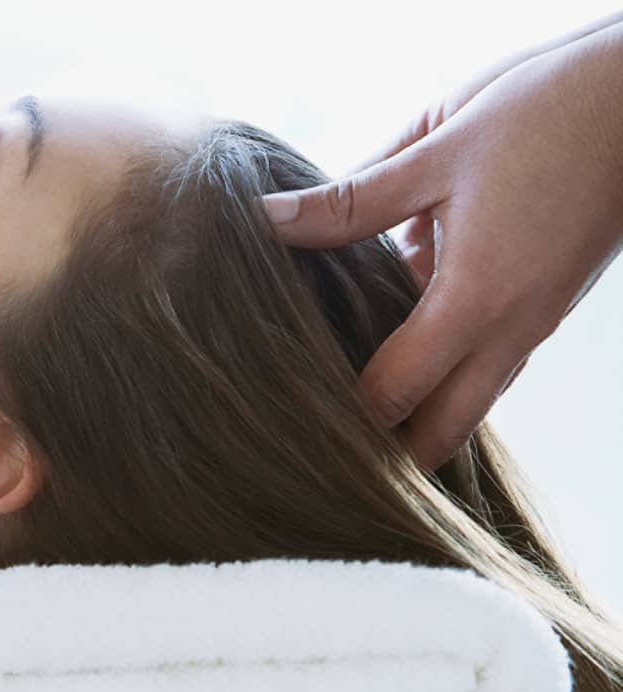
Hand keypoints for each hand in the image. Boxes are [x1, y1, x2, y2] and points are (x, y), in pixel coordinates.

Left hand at [262, 20, 622, 470]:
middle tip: (319, 458)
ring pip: (470, 402)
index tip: (287, 427)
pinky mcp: (545, 304)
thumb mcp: (437, 148)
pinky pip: (488, 364)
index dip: (341, 421)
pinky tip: (390, 349)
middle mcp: (514, 327)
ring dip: (417, 419)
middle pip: (443, 431)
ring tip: (342, 421)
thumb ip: (349, 201)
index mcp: (479, 297)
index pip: (395, 394)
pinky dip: (443, 375)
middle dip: (387, 457)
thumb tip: (265, 221)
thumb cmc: (549, 111)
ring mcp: (536, 321)